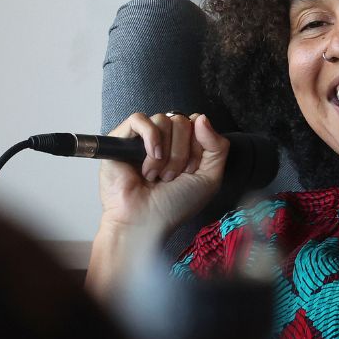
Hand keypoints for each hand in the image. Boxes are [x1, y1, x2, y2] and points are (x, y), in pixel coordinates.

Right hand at [96, 111, 228, 237]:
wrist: (144, 221)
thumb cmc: (174, 205)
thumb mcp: (209, 178)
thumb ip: (217, 147)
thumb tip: (201, 117)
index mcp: (184, 148)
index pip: (198, 124)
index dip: (199, 145)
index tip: (192, 170)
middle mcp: (164, 141)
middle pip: (182, 121)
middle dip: (181, 153)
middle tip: (171, 177)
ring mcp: (142, 139)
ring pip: (164, 120)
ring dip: (166, 153)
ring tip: (158, 175)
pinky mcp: (120, 139)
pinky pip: (139, 119)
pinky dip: (151, 137)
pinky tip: (151, 156)